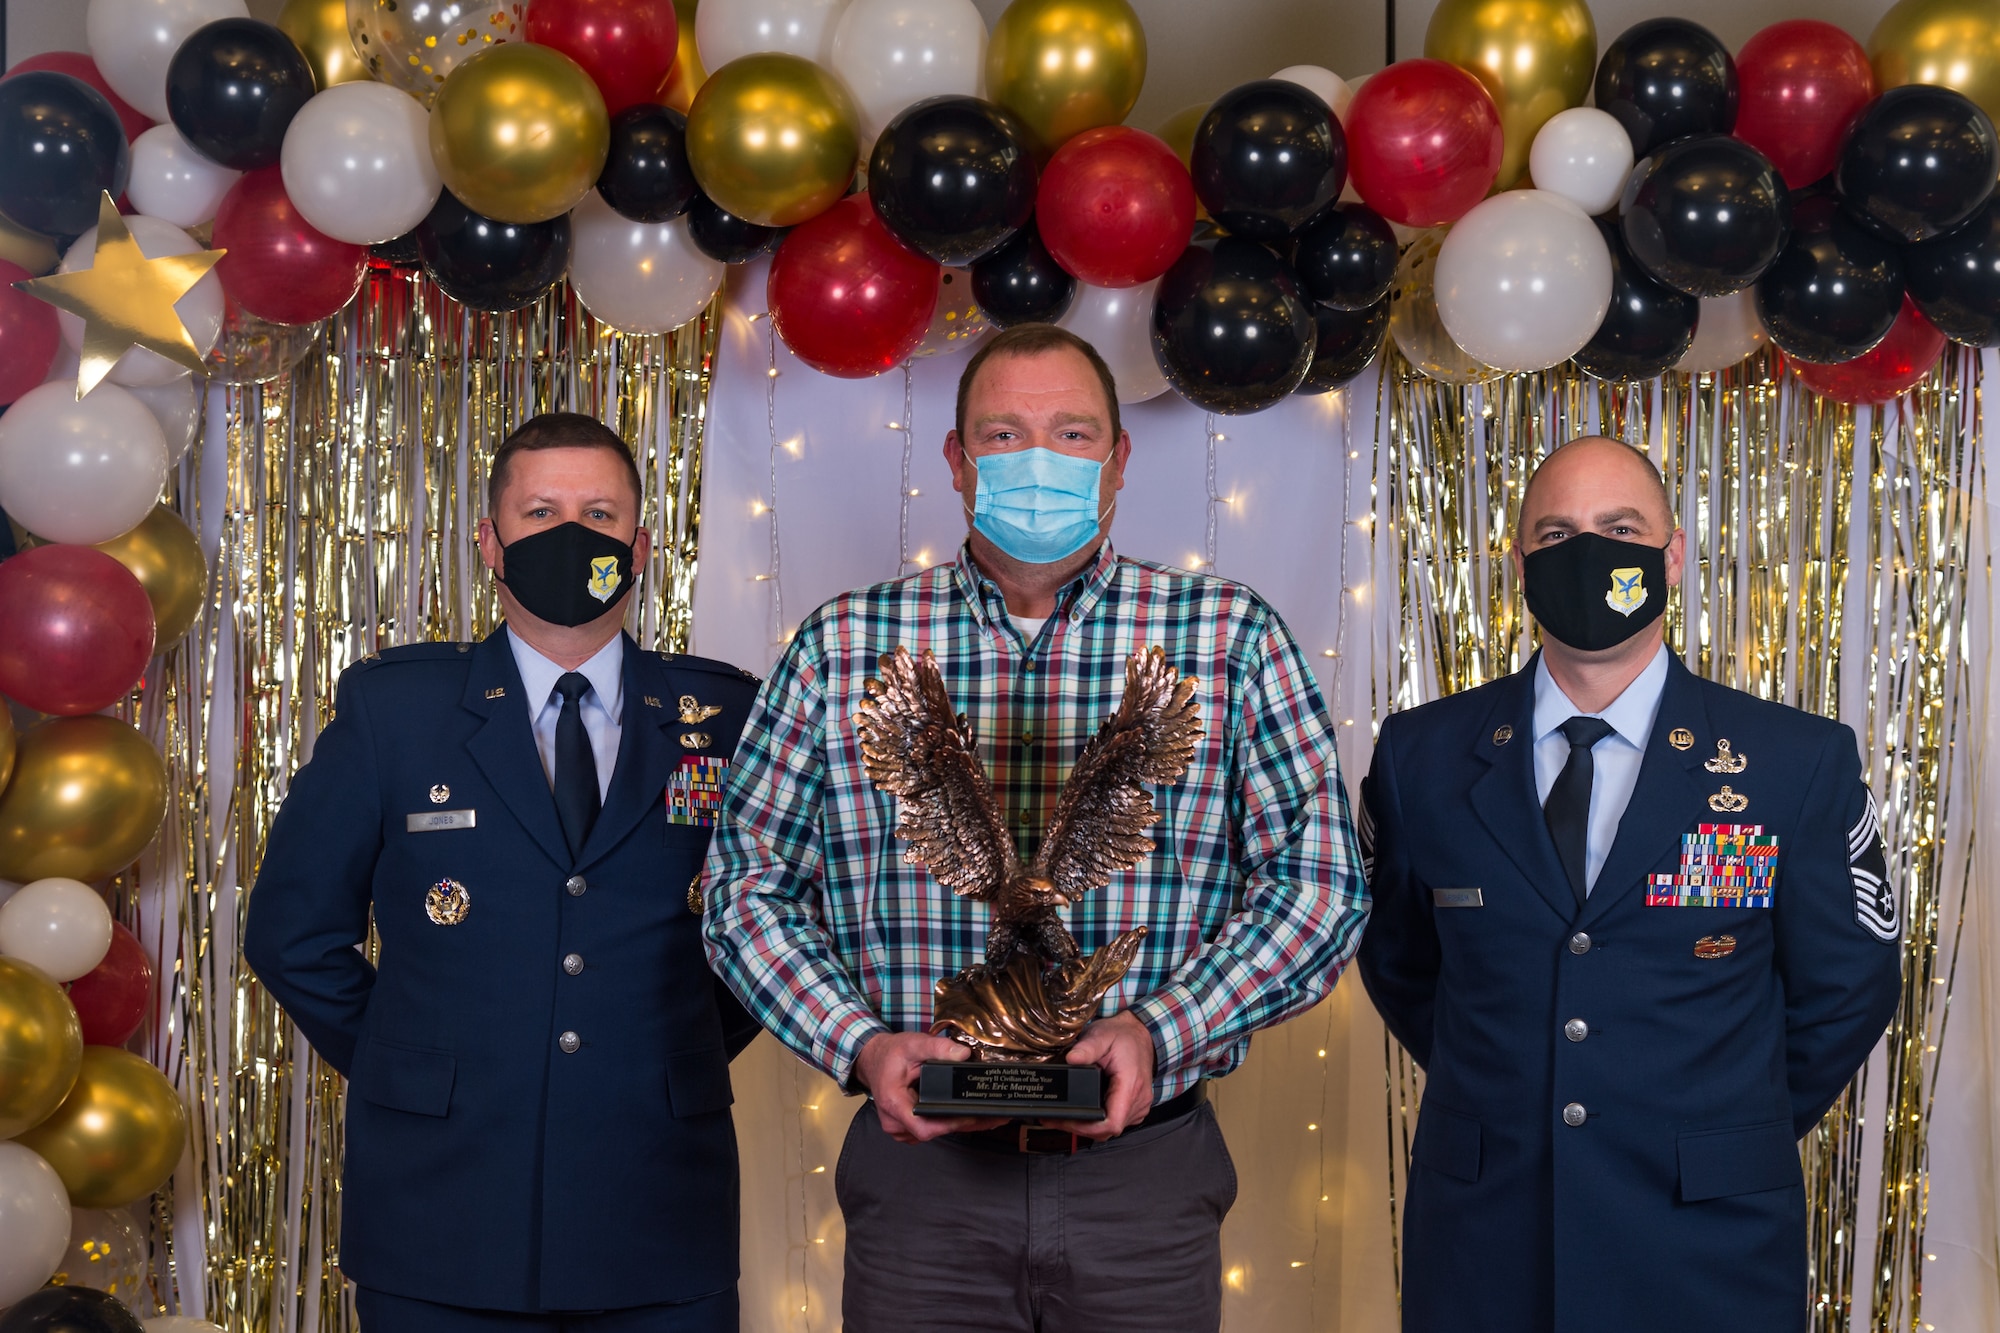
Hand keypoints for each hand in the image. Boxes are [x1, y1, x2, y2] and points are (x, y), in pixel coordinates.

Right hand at [854, 1031, 1008, 1143]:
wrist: (874, 1060)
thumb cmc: (890, 1054)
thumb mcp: (913, 1044)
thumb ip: (937, 1048)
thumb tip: (962, 1055)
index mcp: (893, 1104)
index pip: (924, 1126)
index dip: (950, 1124)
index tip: (971, 1116)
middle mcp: (896, 1123)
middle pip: (934, 1131)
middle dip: (965, 1124)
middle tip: (994, 1116)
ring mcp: (901, 1128)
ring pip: (935, 1132)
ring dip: (961, 1125)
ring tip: (988, 1116)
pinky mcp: (909, 1128)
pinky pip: (932, 1129)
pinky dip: (950, 1122)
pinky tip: (968, 1115)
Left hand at [1058, 1010, 1155, 1140]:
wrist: (1141, 1034)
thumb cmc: (1123, 1036)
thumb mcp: (1101, 1036)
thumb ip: (1087, 1048)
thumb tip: (1071, 1058)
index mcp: (1131, 1085)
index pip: (1112, 1123)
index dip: (1088, 1128)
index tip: (1068, 1121)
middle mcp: (1138, 1099)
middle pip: (1108, 1130)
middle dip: (1080, 1128)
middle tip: (1056, 1119)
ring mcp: (1138, 1105)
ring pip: (1111, 1129)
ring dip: (1088, 1126)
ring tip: (1065, 1117)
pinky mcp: (1135, 1107)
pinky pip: (1115, 1122)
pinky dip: (1098, 1121)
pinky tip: (1084, 1113)